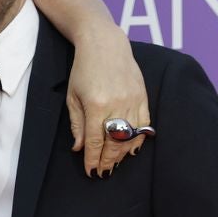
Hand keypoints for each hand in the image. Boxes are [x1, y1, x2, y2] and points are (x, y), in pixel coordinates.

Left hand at [66, 31, 149, 176]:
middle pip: (114, 142)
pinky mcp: (143, 95)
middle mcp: (116, 104)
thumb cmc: (84, 69)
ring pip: (130, 136)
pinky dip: (139, 138)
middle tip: (103, 172)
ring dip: (122, 154)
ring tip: (114, 163)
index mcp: (96, 105)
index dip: (92, 159)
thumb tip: (79, 149)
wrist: (104, 43)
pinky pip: (144, 123)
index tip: (90, 172)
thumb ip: (77, 124)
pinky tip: (132, 149)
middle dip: (107, 161)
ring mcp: (132, 100)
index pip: (95, 141)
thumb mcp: (73, 97)